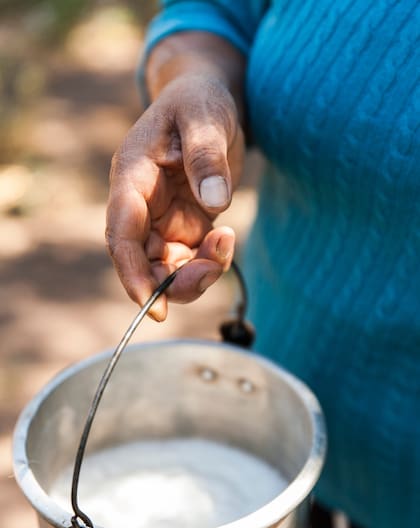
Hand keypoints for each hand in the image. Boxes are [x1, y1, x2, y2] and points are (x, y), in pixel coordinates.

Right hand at [106, 74, 243, 320]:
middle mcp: (140, 205)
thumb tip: (214, 204)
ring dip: (195, 274)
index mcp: (132, 177)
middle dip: (172, 281)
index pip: (121, 232)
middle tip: (210, 272)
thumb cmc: (199, 101)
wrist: (208, 101)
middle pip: (141, 261)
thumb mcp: (205, 116)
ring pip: (166, 268)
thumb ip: (206, 156)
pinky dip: (209, 262)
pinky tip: (226, 238)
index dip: (131, 271)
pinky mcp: (184, 226)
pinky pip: (190, 260)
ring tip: (225, 242)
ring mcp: (161, 219)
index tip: (151, 303)